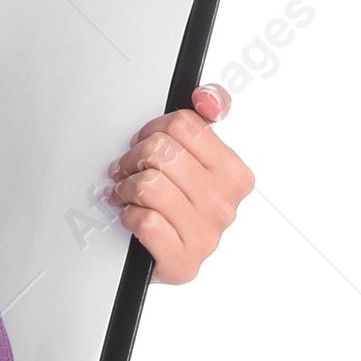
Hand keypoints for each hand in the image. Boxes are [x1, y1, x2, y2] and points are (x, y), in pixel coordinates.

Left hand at [106, 82, 253, 285]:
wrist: (165, 258)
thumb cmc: (178, 207)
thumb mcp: (196, 159)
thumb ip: (205, 119)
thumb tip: (207, 98)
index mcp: (235, 174)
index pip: (183, 124)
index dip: (152, 130)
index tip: (146, 141)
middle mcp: (224, 205)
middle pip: (161, 151)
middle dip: (134, 158)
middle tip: (128, 168)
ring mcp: (206, 235)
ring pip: (148, 184)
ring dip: (126, 187)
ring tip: (126, 193)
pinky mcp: (182, 262)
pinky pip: (145, 221)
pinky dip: (128, 216)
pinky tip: (132, 216)